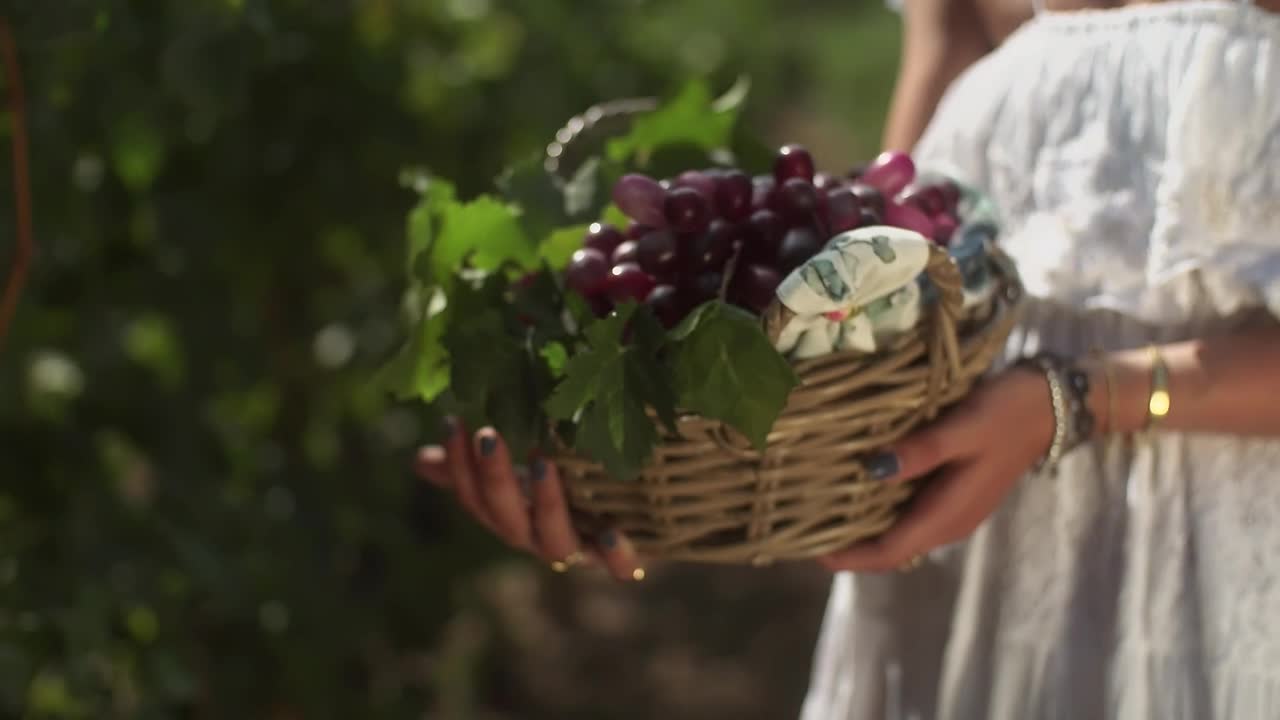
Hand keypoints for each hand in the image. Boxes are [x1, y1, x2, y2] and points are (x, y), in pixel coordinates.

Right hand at [414, 418, 645, 581]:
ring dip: (546, 504)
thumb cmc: (569, 496)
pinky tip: (613, 532)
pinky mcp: (625, 561)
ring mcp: (582, 552)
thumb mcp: (522, 477)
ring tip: (541, 463)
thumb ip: (480, 469)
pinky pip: (619, 569)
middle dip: (494, 479)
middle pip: (508, 519)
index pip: (475, 498)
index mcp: (515, 519)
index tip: (453, 421)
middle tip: (487, 435)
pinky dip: (615, 556)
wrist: (638, 525)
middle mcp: (541, 539)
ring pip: (555, 541)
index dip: (459, 467)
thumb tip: (419, 459)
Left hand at [820, 365, 1053, 572]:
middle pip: (890, 548)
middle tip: (802, 526)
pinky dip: (881, 510)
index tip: (808, 549)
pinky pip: (909, 514)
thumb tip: (873, 469)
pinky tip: (859, 488)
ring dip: (863, 528)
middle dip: (848, 545)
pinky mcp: (954, 494)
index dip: (849, 556)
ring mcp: (952, 511)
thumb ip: (921, 452)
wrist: (1051, 406)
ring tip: (820, 509)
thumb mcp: (962, 427)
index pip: (890, 551)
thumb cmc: (1004, 414)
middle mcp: (947, 522)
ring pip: (898, 532)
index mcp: (947, 514)